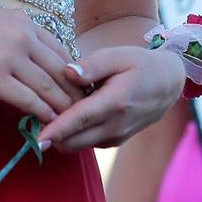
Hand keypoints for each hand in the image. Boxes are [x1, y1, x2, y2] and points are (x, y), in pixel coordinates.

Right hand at [0, 2, 81, 123]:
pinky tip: (48, 123)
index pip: (62, 52)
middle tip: (85, 113)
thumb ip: (13, 37)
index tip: (79, 92)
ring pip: (49, 87)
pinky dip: (42, 114)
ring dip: (63, 108)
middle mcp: (23, 36)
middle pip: (63, 71)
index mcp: (24, 23)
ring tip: (72, 124)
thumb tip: (27, 59)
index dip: (74, 75)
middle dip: (76, 94)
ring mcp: (9, 57)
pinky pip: (28, 100)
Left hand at [38, 45, 186, 151]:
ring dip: (62, 134)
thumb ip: (91, 65)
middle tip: (34, 112)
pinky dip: (74, 134)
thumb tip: (66, 73)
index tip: (36, 139)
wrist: (168, 84)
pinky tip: (71, 113)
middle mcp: (115, 126)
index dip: (56, 130)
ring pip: (77, 145)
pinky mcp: (113, 142)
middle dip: (51, 133)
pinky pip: (86, 142)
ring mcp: (115, 137)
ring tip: (52, 109)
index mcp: (115, 103)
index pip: (79, 120)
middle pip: (73, 141)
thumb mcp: (117, 56)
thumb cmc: (140, 65)